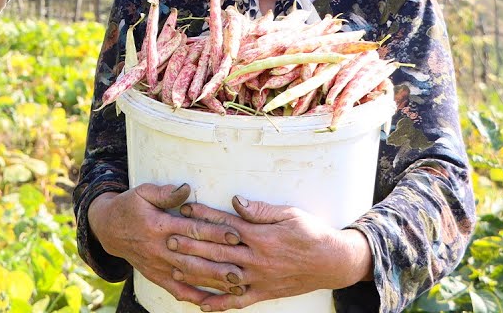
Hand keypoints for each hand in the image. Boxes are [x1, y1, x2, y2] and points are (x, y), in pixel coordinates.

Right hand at [87, 184, 247, 305]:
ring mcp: (158, 265)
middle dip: (219, 262)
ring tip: (235, 285)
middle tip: (243, 266)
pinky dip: (193, 297)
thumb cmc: (129, 207)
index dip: (214, 232)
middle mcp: (160, 248)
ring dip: (212, 281)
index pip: (192, 230)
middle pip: (194, 257)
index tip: (235, 234)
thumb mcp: (142, 193)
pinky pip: (176, 290)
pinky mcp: (155, 276)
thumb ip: (165, 193)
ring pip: (189, 276)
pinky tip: (211, 302)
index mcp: (159, 225)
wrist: (108, 229)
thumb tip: (186, 189)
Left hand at [178, 196, 373, 311]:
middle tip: (169, 239)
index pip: (225, 224)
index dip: (203, 215)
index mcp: (261, 236)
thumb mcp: (290, 214)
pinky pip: (238, 301)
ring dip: (197, 273)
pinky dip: (219, 304)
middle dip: (191, 245)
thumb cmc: (312, 234)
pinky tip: (201, 304)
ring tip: (175, 269)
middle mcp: (257, 259)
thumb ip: (260, 210)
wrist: (334, 262)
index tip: (185, 209)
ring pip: (221, 277)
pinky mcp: (264, 293)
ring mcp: (259, 279)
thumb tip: (236, 201)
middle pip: (217, 251)